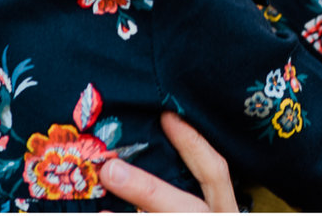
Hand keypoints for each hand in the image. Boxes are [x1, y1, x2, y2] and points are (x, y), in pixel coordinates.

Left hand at [97, 113, 239, 211]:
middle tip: (110, 170)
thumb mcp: (202, 206)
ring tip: (99, 209)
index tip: (166, 116)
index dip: (193, 144)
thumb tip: (128, 159)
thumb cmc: (193, 212)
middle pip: (185, 209)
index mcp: (223, 210)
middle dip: (147, 190)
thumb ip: (179, 187)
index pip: (215, 173)